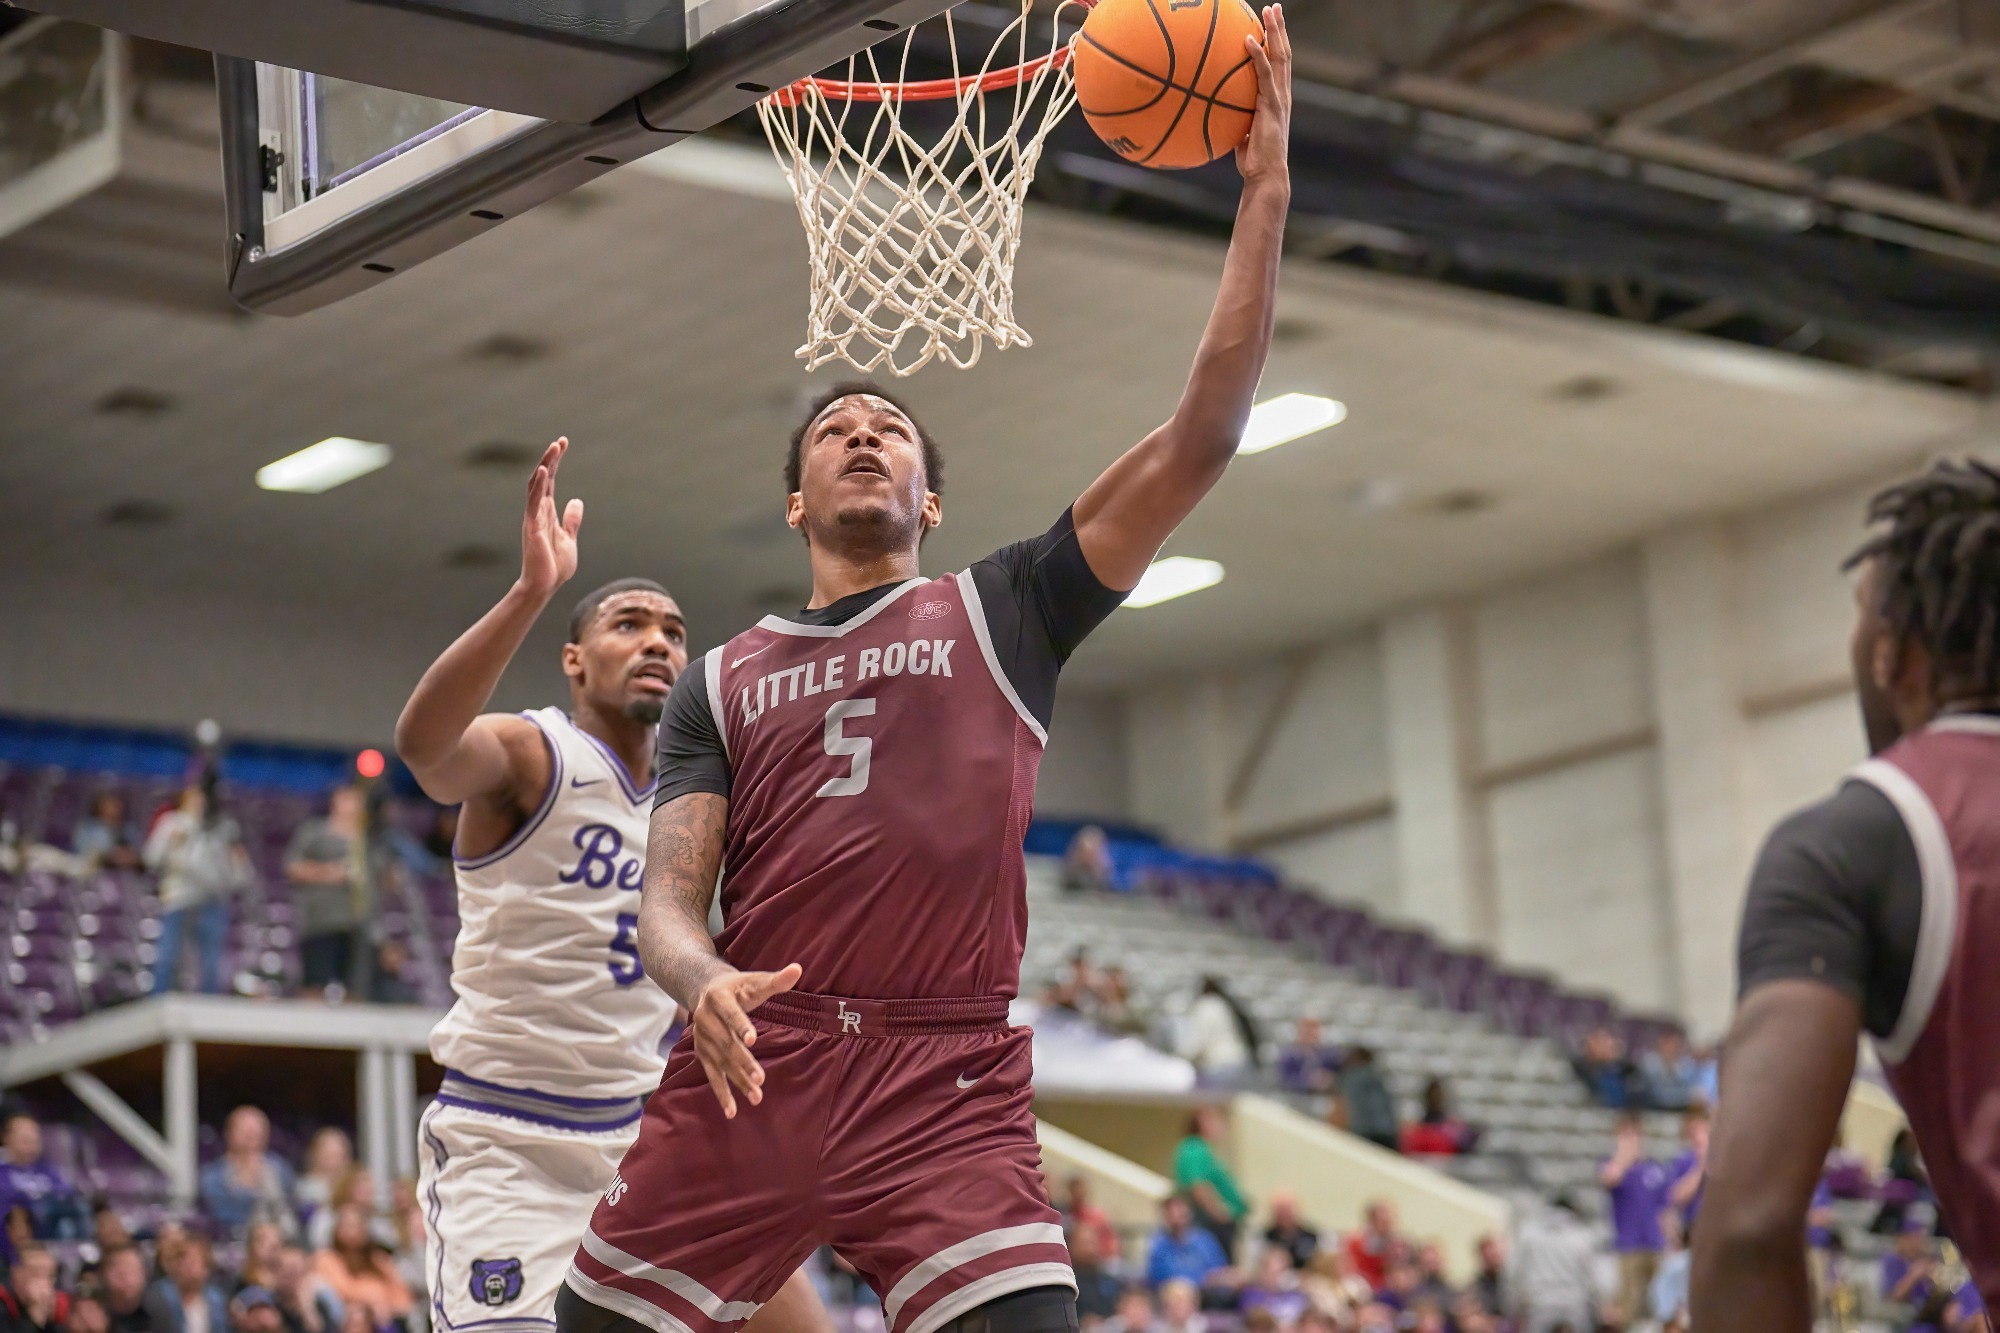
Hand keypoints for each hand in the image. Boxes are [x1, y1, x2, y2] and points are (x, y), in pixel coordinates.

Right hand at [520, 438, 581, 597]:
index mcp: (547, 512)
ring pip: (537, 486)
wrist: (545, 586)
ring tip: (554, 448)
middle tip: (560, 441)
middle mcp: (538, 511)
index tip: (562, 444)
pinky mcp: (532, 527)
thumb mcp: (569, 538)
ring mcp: (534, 518)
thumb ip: (571, 519)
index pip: (551, 481)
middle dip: (551, 459)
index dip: (556, 462)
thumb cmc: (554, 566)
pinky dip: (538, 486)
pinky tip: (545, 472)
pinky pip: (534, 502)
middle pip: (543, 478)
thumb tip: (576, 501)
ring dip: (546, 466)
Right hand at [689, 963, 802, 1117]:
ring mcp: (702, 1039)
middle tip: (761, 1078)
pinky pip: (712, 1075)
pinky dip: (722, 1093)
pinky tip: (732, 1111)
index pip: (731, 1014)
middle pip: (726, 1044)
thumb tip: (798, 969)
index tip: (754, 1040)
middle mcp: (705, 1020)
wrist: (704, 990)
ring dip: (737, 1081)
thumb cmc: (738, 986)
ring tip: (756, 1097)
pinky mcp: (702, 1054)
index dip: (741, 1026)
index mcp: (718, 998)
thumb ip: (776, 979)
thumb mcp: (754, 980)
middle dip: (743, 1062)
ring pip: (721, 1063)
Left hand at [1236, 4, 1290, 185]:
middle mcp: (1282, 95)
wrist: (1265, 175)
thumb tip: (1214, 114)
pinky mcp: (1271, 105)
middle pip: (1284, 54)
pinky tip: (1249, 39)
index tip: (1271, 25)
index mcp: (1277, 100)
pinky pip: (1265, 74)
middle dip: (1280, 29)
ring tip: (1269, 11)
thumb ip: (1234, 120)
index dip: (1277, 44)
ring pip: (1280, 57)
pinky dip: (1257, 55)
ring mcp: (1279, 98)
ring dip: (1275, 32)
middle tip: (1275, 8)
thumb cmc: (1252, 161)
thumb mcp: (1241, 135)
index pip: (1280, 66)